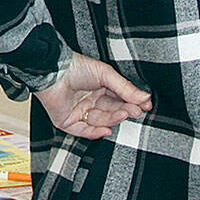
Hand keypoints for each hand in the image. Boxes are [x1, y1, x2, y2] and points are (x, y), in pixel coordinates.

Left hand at [34, 52, 151, 139]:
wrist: (54, 71)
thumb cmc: (76, 67)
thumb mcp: (105, 75)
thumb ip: (125, 88)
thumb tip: (145, 97)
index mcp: (98, 88)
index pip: (118, 99)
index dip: (131, 103)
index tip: (145, 106)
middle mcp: (89, 100)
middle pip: (111, 111)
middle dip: (124, 111)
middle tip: (136, 111)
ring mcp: (78, 112)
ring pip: (100, 121)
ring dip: (113, 119)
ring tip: (124, 114)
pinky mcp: (67, 121)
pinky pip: (83, 131)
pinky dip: (95, 133)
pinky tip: (107, 130)